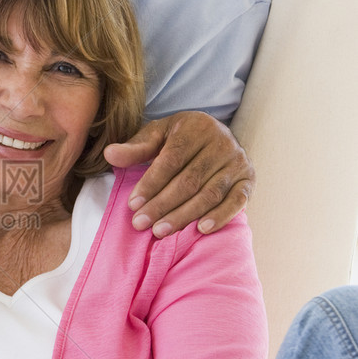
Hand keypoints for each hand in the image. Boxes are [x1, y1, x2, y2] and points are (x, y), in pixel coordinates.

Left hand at [103, 111, 253, 237]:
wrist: (216, 138)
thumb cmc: (180, 139)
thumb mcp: (157, 136)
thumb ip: (135, 148)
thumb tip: (109, 154)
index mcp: (196, 127)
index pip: (171, 159)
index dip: (151, 183)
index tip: (133, 204)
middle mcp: (221, 142)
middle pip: (189, 180)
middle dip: (162, 204)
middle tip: (141, 224)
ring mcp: (238, 162)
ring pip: (209, 193)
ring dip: (184, 215)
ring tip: (160, 231)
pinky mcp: (248, 179)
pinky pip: (236, 201)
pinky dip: (220, 216)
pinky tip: (201, 229)